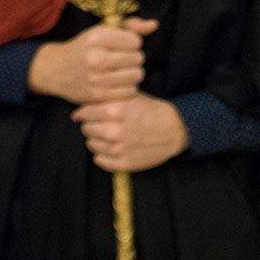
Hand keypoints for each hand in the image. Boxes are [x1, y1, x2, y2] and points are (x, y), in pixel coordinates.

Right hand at [29, 18, 155, 104]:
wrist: (55, 70)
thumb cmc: (84, 47)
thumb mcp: (102, 31)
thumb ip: (130, 26)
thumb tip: (154, 25)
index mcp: (97, 38)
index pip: (135, 41)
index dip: (132, 43)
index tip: (122, 46)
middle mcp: (96, 58)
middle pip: (138, 59)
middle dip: (133, 58)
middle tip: (122, 60)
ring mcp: (96, 78)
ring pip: (137, 76)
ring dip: (133, 73)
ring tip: (121, 71)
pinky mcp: (97, 95)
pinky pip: (129, 91)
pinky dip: (127, 87)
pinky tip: (117, 83)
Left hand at [71, 92, 188, 172]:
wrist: (176, 129)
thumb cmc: (153, 111)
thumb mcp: (133, 97)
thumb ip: (109, 99)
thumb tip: (85, 103)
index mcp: (116, 111)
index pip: (84, 114)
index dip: (84, 113)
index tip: (84, 114)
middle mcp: (114, 131)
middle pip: (86, 129)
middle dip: (91, 126)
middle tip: (100, 124)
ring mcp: (119, 149)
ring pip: (91, 145)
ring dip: (96, 140)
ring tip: (108, 136)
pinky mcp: (124, 163)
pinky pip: (100, 160)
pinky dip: (102, 155)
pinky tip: (111, 148)